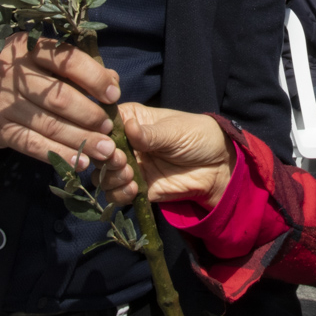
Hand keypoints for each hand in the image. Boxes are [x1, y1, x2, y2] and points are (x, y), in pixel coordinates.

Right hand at [0, 35, 125, 173]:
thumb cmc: (20, 74)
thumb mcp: (41, 59)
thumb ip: (77, 67)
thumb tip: (112, 81)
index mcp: (28, 47)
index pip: (66, 60)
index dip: (94, 78)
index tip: (114, 95)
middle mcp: (14, 74)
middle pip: (59, 97)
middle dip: (90, 115)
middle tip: (109, 127)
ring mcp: (4, 103)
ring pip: (49, 124)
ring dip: (80, 139)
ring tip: (104, 150)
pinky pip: (33, 144)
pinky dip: (59, 155)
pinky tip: (80, 162)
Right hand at [103, 103, 230, 206]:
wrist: (218, 167)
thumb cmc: (197, 136)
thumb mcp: (174, 131)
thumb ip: (149, 134)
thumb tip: (128, 127)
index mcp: (131, 120)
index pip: (102, 123)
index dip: (98, 132)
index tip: (106, 140)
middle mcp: (124, 143)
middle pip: (98, 152)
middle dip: (104, 158)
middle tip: (120, 160)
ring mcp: (130, 166)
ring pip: (102, 175)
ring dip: (110, 177)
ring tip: (130, 175)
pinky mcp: (136, 187)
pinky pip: (116, 194)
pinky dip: (119, 194)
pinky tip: (133, 189)